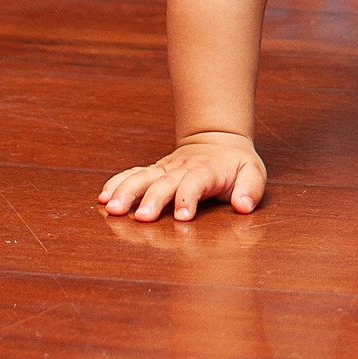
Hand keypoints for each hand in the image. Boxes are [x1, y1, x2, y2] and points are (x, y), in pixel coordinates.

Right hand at [99, 133, 266, 222]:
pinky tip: (103, 197)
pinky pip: (133, 174)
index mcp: (207, 170)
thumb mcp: (253, 173)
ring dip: (126, 191)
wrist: (218, 140)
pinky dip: (117, 183)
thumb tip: (243, 206)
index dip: (189, 197)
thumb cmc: (236, 164)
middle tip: (141, 218)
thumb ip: (250, 189)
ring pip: (143, 177)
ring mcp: (165, 169)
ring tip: (111, 208)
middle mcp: (182, 169)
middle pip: (165, 182)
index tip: (183, 217)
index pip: (196, 182)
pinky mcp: (154, 171)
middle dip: (152, 199)